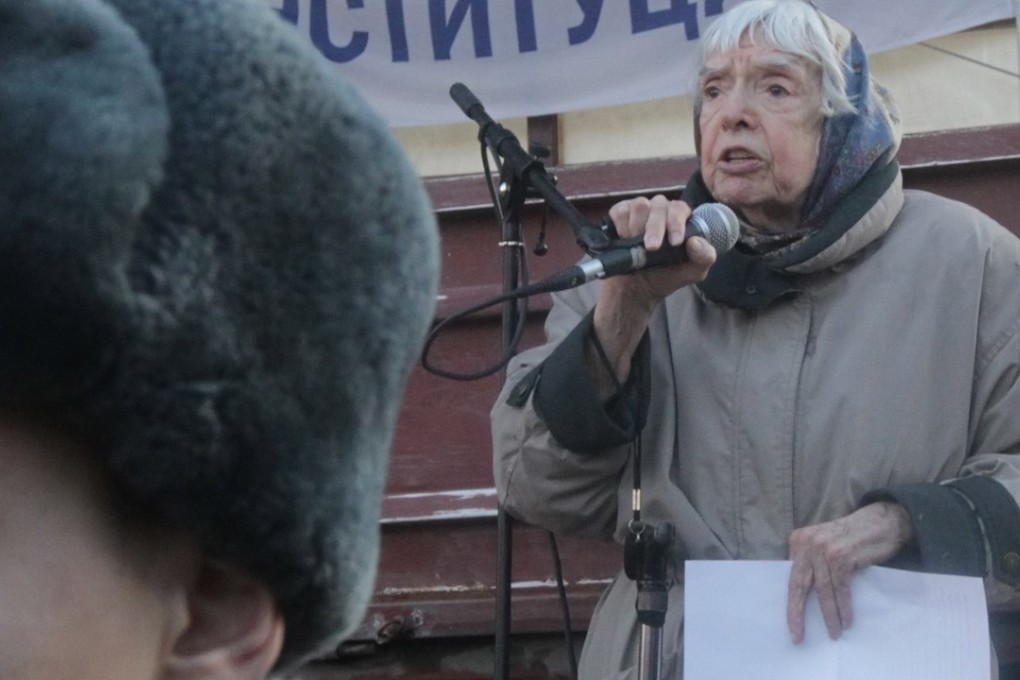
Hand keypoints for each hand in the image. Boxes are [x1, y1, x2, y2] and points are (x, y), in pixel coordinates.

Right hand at [603, 194, 717, 307]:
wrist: (635, 288)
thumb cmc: (665, 276)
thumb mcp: (691, 273)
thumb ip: (704, 257)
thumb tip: (695, 241)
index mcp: (680, 218)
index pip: (680, 209)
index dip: (676, 223)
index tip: (674, 242)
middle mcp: (660, 210)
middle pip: (659, 205)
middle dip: (655, 228)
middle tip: (651, 248)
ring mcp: (640, 210)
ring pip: (639, 205)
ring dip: (637, 228)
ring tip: (636, 246)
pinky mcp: (620, 214)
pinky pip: (620, 211)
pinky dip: (621, 227)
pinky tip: (624, 240)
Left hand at [786, 502, 911, 642]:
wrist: (881, 521)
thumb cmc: (852, 538)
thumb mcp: (824, 545)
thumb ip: (812, 563)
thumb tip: (803, 597)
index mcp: (798, 541)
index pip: (791, 577)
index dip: (791, 603)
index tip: (793, 626)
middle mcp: (807, 543)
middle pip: (798, 584)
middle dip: (797, 613)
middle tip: (798, 636)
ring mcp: (824, 549)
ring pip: (822, 589)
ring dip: (829, 615)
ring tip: (834, 633)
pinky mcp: (842, 556)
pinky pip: (840, 587)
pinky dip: (844, 606)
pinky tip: (847, 620)